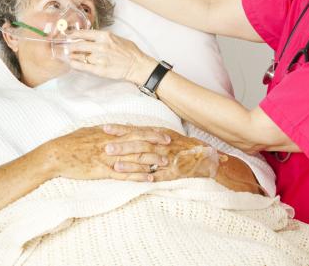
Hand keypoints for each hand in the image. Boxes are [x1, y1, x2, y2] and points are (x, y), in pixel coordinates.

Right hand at [44, 125, 171, 181]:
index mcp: (109, 133)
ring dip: (151, 160)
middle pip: (138, 142)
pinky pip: (124, 174)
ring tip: (165, 163)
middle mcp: (111, 143)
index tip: (163, 133)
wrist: (56, 154)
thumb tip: (116, 128)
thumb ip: (106, 131)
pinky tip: (148, 178)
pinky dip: (138, 176)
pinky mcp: (102, 171)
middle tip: (170, 146)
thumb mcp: (90, 131)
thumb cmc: (71, 142)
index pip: (134, 131)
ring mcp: (107, 157)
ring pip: (134, 158)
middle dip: (156, 144)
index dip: (150, 132)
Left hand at [66, 29, 156, 83]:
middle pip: (78, 45)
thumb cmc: (129, 51)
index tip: (68, 35)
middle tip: (66, 47)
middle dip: (70, 46)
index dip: (74, 34)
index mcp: (105, 36)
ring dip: (72, 55)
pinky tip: (72, 63)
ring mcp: (99, 58)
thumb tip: (91, 37)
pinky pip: (83, 66)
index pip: (84, 33)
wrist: (137, 65)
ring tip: (69, 55)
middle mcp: (100, 46)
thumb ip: (104, 37)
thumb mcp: (117, 38)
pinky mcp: (99, 69)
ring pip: (79, 56)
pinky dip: (76, 64)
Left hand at [102, 125, 226, 181]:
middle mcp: (161, 145)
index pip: (135, 131)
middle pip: (139, 145)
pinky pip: (161, 176)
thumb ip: (145, 132)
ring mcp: (167, 159)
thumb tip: (127, 128)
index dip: (120, 129)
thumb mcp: (163, 134)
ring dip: (131, 164)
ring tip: (115, 166)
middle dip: (122, 147)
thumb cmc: (180, 144)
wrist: (204, 154)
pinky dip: (151, 178)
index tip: (104, 128)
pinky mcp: (173, 172)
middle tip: (106, 148)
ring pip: (147, 161)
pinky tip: (140, 180)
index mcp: (157, 134)